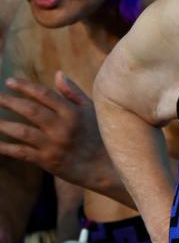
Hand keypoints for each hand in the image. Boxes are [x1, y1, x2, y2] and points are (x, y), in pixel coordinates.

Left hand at [0, 71, 103, 185]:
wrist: (104, 168)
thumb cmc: (98, 135)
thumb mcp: (91, 110)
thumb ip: (73, 92)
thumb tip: (58, 74)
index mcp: (72, 112)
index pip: (44, 95)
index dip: (26, 87)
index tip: (10, 81)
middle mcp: (62, 128)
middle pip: (30, 111)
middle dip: (9, 101)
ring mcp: (53, 146)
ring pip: (22, 132)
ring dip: (4, 124)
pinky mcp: (47, 162)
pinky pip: (22, 153)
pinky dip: (6, 148)